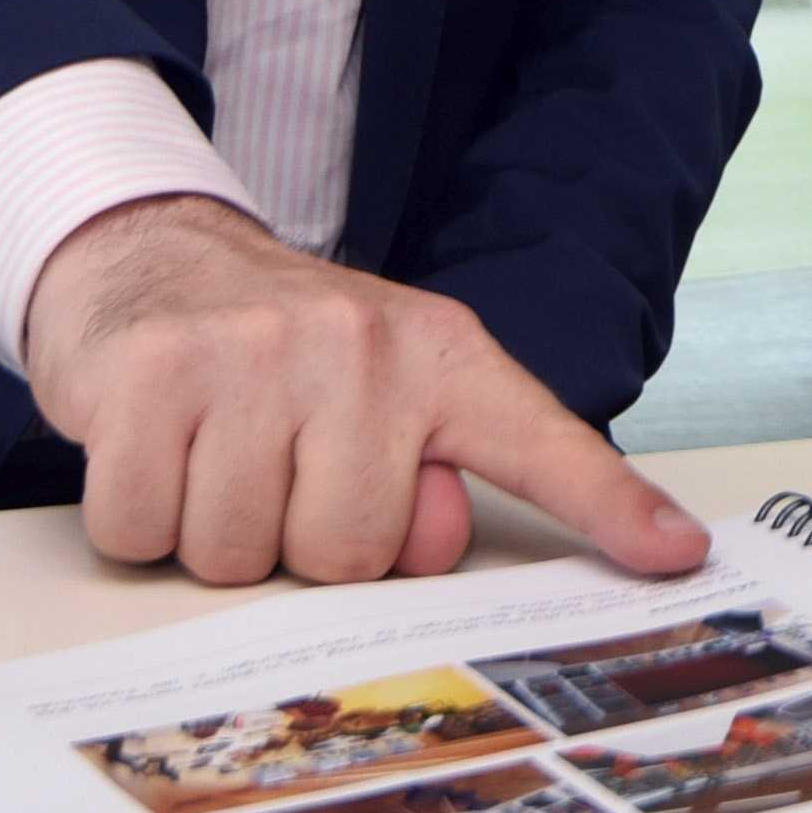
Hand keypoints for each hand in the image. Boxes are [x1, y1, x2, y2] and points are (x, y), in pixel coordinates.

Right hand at [22, 194, 711, 587]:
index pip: (540, 442)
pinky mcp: (152, 374)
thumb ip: (430, 478)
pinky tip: (157, 449)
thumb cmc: (285, 356)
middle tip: (279, 469)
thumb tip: (433, 544)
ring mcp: (254, 354)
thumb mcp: (384, 396)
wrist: (158, 258)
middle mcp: (361, 345)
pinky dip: (136, 518)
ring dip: (213, 532)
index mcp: (442, 357)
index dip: (611, 505)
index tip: (675, 554)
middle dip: (298, 543)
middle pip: (346, 554)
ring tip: (217, 453)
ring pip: (237, 554)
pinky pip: (142, 530)